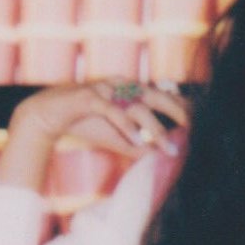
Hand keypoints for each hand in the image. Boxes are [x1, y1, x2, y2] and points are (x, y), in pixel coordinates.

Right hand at [0, 80, 190, 189]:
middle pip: (157, 95)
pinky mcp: (89, 96)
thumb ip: (136, 146)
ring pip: (137, 106)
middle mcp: (121, 86)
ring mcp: (105, 89)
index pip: (162, 96)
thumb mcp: (115, 137)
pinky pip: (112, 110)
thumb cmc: (84, 123)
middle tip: (194, 129)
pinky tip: (138, 142)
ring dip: (155, 128)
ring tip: (168, 147)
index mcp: (129, 91)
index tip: (199, 125)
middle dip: (178, 112)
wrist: (45, 115)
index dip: (181, 108)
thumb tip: (157, 159)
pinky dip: (126, 127)